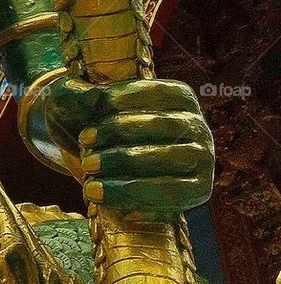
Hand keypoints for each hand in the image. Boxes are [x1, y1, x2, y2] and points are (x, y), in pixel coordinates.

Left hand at [41, 75, 214, 217]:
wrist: (114, 171)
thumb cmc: (100, 129)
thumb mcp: (85, 105)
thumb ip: (81, 94)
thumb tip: (93, 95)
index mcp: (181, 98)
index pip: (159, 91)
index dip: (129, 96)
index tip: (98, 103)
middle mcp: (197, 126)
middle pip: (159, 124)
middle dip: (118, 131)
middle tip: (84, 140)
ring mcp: (202, 159)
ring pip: (164, 158)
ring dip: (122, 161)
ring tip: (88, 165)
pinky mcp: (198, 189)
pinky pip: (166, 192)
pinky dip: (128, 191)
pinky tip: (98, 191)